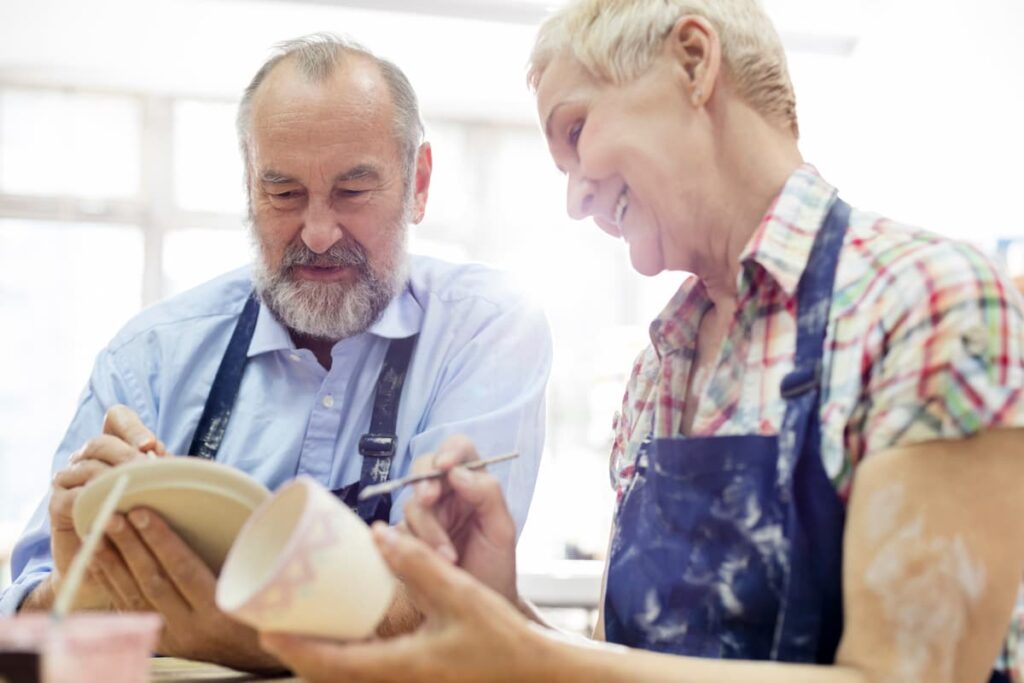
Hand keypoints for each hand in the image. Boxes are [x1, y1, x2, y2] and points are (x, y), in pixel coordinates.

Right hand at [47, 405, 166, 607]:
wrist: (117, 568)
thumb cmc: (144, 523)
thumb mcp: (158, 491)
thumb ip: (162, 471)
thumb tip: (168, 457)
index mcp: (114, 447)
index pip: (117, 418)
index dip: (132, 427)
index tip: (150, 446)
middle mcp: (87, 458)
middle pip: (102, 441)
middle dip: (127, 455)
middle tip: (148, 470)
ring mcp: (69, 480)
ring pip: (89, 466)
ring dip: (115, 477)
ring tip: (137, 489)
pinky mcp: (58, 505)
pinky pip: (75, 496)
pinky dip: (96, 500)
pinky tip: (114, 508)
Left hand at [94, 508, 281, 672]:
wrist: (260, 660)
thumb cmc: (266, 616)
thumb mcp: (263, 589)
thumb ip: (246, 559)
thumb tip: (235, 512)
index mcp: (220, 611)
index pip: (183, 570)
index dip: (160, 540)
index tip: (143, 514)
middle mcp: (192, 628)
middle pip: (153, 582)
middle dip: (129, 547)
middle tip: (112, 518)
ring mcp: (174, 638)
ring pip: (136, 598)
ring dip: (113, 565)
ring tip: (97, 537)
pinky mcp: (163, 643)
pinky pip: (132, 613)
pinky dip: (113, 588)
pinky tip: (101, 568)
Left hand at [261, 525, 546, 682]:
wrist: (536, 674)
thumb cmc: (505, 641)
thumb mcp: (461, 596)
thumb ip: (419, 564)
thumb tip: (379, 533)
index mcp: (403, 667)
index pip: (333, 664)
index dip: (295, 649)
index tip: (264, 632)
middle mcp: (399, 681)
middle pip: (331, 675)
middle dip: (297, 655)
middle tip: (270, 627)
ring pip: (348, 676)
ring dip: (318, 658)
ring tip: (297, 632)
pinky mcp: (417, 678)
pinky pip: (367, 672)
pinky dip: (344, 658)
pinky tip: (346, 640)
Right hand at [401, 435, 517, 601]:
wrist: (480, 606)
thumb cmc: (495, 564)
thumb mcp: (502, 529)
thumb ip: (487, 494)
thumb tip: (457, 472)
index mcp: (471, 482)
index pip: (458, 450)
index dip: (449, 452)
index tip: (446, 466)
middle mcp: (445, 493)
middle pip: (423, 469)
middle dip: (424, 484)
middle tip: (428, 499)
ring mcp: (423, 516)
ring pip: (411, 504)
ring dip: (428, 529)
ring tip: (449, 558)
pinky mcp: (405, 539)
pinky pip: (397, 532)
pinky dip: (412, 545)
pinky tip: (428, 561)